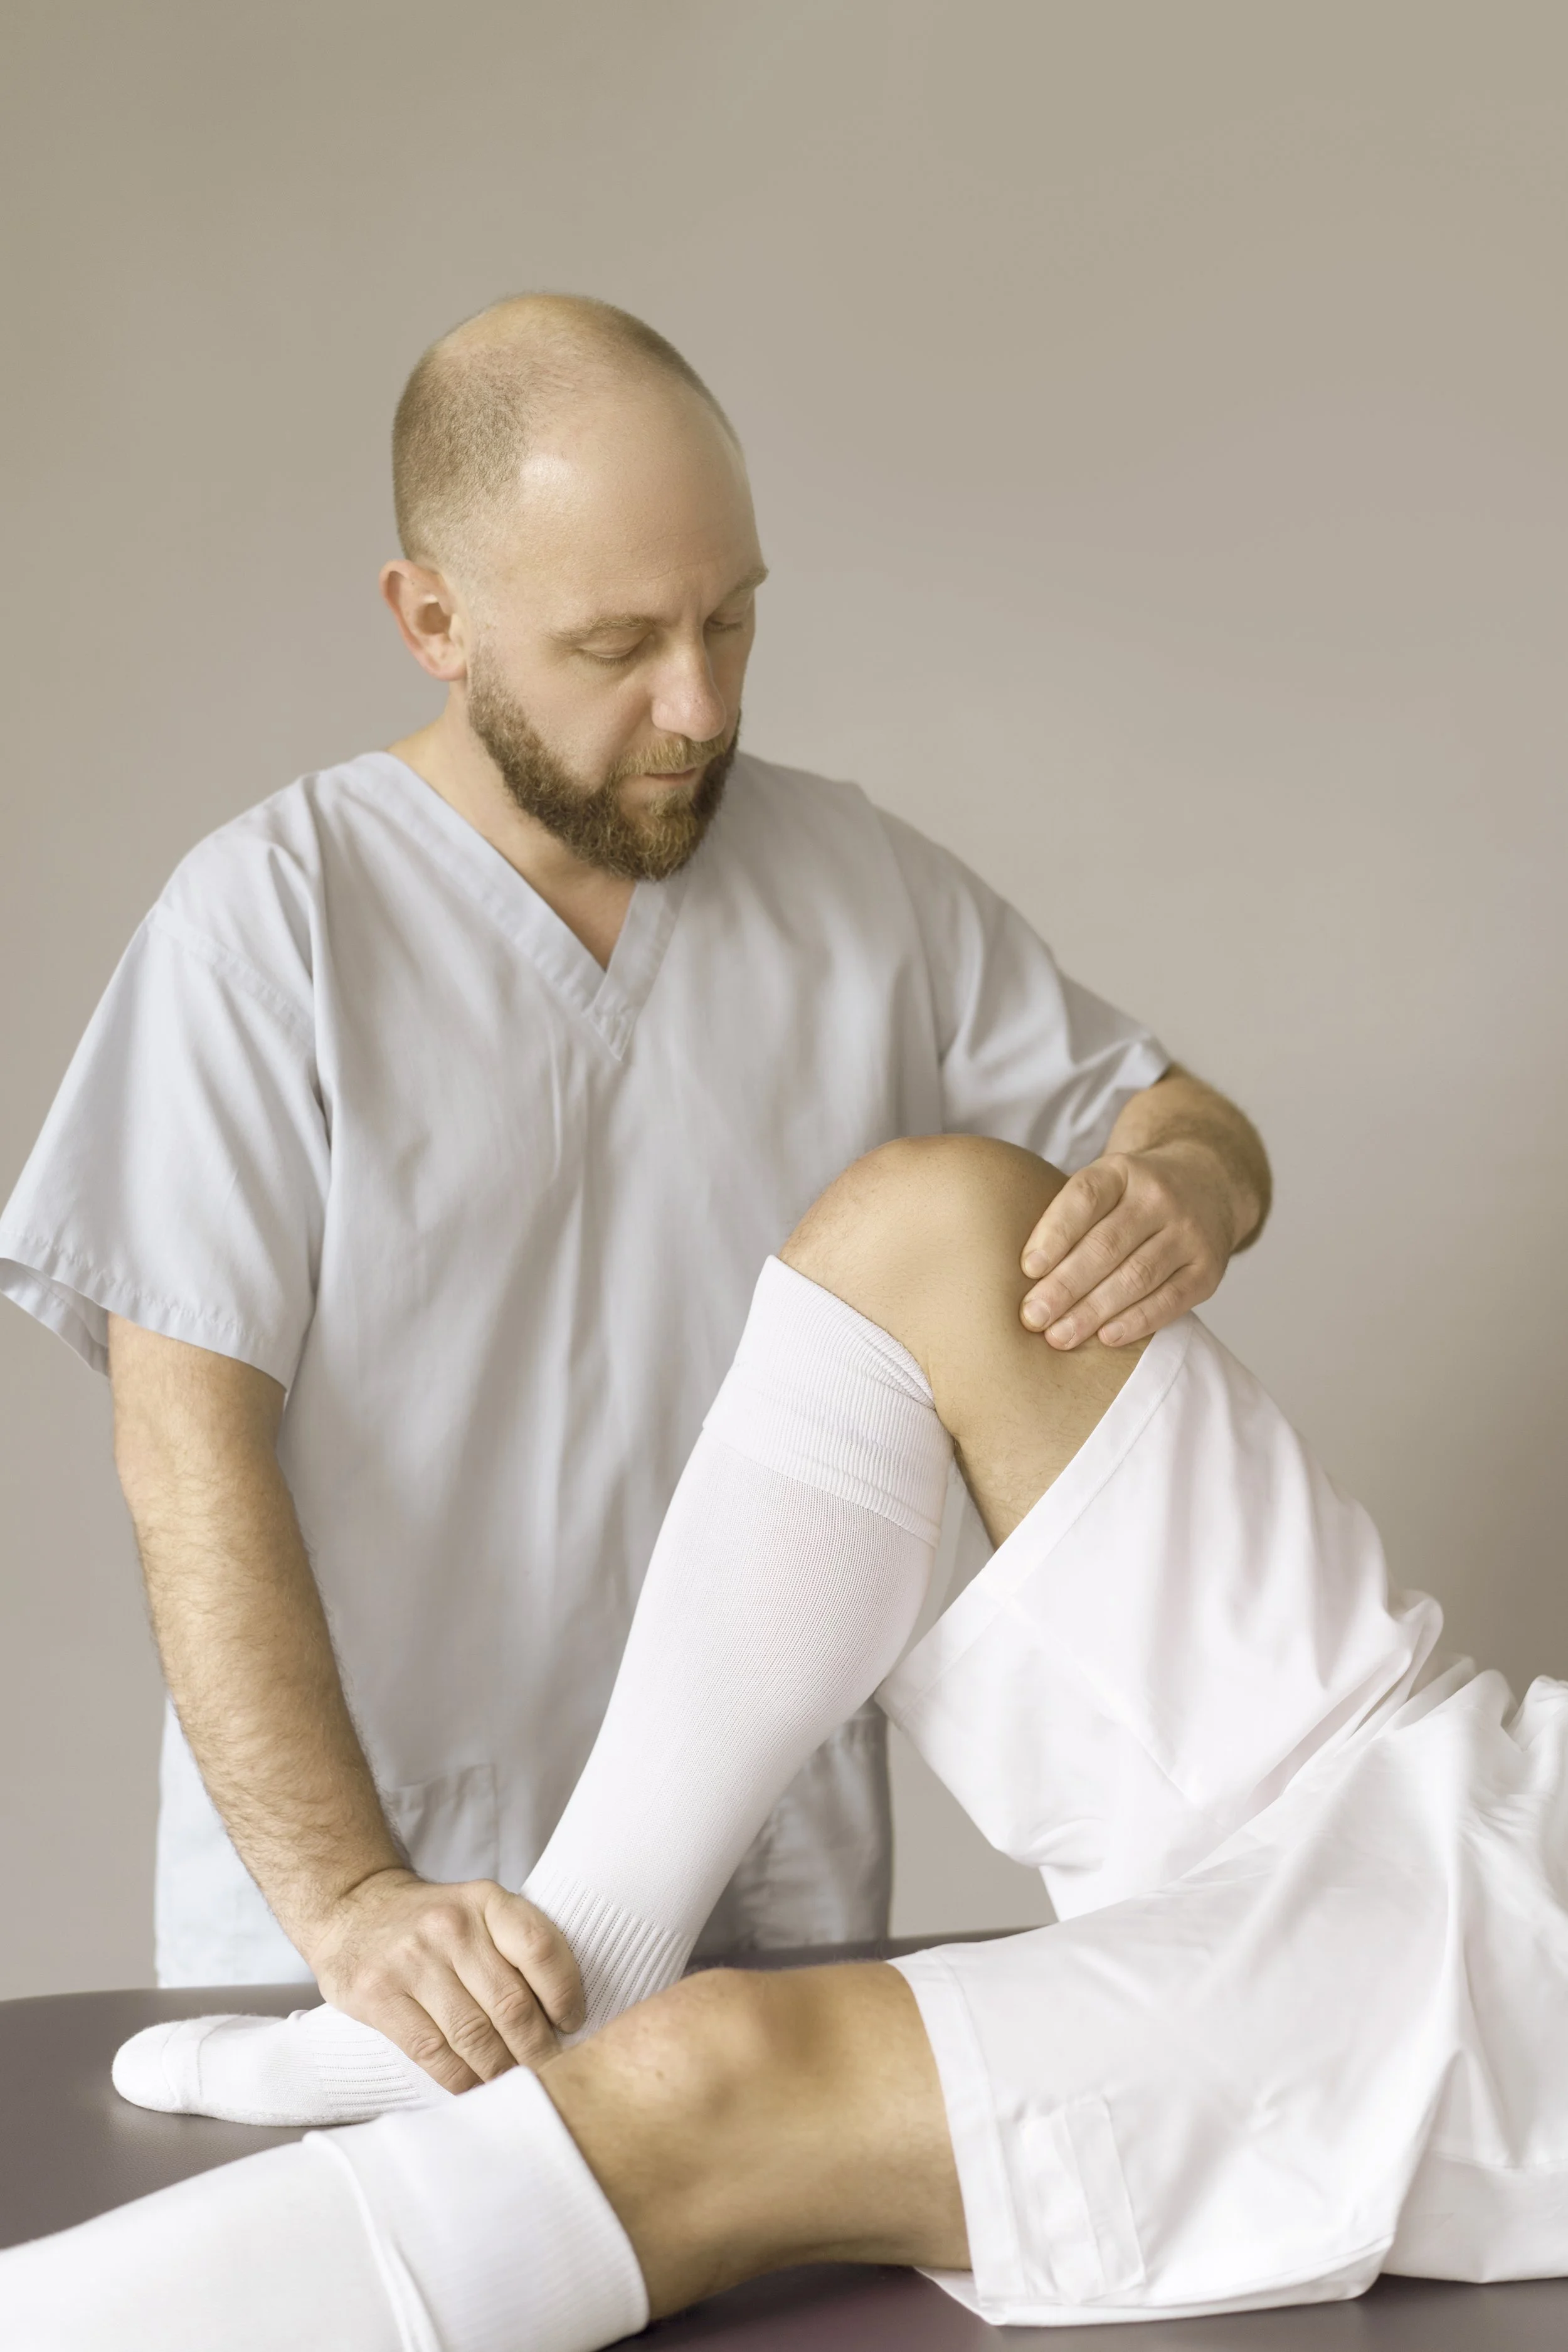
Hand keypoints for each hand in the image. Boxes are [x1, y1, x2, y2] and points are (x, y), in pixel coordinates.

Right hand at [303, 1867, 584, 2091]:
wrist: (353, 1908)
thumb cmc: (432, 1921)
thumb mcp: (478, 1909)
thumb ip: (514, 1947)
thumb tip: (561, 2016)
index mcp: (486, 1901)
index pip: (541, 1949)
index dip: (565, 1994)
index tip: (571, 2024)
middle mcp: (451, 1926)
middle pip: (510, 2003)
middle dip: (537, 2049)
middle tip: (550, 2071)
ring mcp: (411, 1960)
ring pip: (473, 2034)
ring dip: (501, 2070)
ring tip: (516, 2084)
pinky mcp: (377, 1994)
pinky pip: (432, 2051)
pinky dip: (460, 2078)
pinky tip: (474, 2086)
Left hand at [1019, 1141, 1245, 1348]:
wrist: (1208, 1184)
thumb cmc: (1132, 1197)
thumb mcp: (1104, 1184)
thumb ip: (1069, 1218)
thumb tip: (1024, 1278)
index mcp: (1123, 1170)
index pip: (1085, 1197)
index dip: (1055, 1233)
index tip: (1027, 1269)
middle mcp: (1159, 1197)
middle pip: (1107, 1244)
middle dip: (1065, 1285)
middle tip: (1033, 1316)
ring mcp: (1189, 1233)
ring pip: (1136, 1276)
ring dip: (1093, 1311)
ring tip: (1059, 1336)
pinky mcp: (1208, 1269)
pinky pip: (1170, 1300)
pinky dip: (1136, 1321)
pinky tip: (1105, 1338)